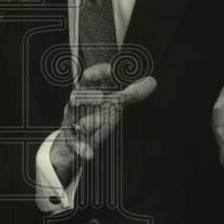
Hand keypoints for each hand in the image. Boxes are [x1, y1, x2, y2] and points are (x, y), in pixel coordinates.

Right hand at [49, 62, 157, 186]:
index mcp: (86, 93)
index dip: (98, 73)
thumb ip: (131, 94)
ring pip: (73, 119)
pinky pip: (73, 144)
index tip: (111, 69)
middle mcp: (75, 105)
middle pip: (77, 97)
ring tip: (98, 122)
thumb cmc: (96, 116)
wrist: (74, 141)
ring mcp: (70, 122)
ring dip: (87, 121)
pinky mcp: (70, 141)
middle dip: (89, 96)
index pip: (89, 78)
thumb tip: (152, 81)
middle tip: (103, 97)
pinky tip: (90, 153)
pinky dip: (81, 148)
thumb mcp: (113, 105)